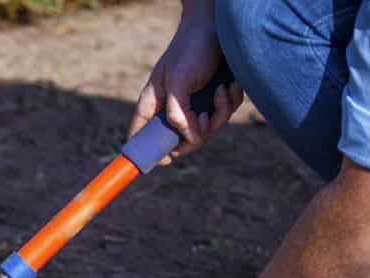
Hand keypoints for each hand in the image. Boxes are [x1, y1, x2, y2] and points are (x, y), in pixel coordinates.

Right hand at [128, 10, 244, 164]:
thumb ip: (178, 113)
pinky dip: (229, 102)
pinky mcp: (213, 99)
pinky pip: (222, 115)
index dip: (148, 152)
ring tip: (221, 90)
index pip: (140, 135)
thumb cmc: (191, 47)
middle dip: (196, 136)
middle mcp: (172, 107)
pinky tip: (229, 85)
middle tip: (205, 124)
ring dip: (218, 114)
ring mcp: (193, 105)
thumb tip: (188, 140)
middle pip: (178, 142)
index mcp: (154, 103)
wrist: (220, 25)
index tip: (164, 160)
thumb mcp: (178, 81)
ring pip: (205, 130)